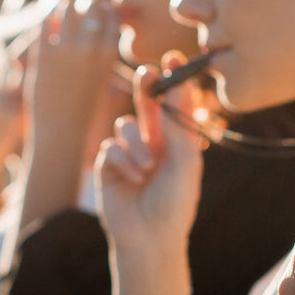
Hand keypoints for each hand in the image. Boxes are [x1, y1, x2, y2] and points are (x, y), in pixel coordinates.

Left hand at [27, 0, 121, 141]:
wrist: (61, 131)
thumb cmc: (84, 111)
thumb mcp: (103, 81)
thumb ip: (104, 58)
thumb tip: (104, 38)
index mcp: (109, 54)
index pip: (111, 16)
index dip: (104, 9)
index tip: (99, 8)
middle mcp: (90, 47)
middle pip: (91, 7)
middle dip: (86, 4)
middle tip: (81, 5)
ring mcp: (67, 49)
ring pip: (67, 10)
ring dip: (66, 8)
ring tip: (63, 10)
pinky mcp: (44, 54)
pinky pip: (45, 24)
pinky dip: (48, 21)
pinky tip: (47, 24)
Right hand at [95, 53, 204, 252]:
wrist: (149, 237)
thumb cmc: (175, 203)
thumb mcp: (185, 161)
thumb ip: (178, 124)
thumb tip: (178, 85)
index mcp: (177, 142)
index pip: (175, 104)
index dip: (174, 80)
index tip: (174, 57)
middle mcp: (155, 143)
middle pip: (147, 104)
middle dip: (146, 88)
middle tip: (149, 72)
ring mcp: (130, 152)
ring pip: (126, 126)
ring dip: (137, 144)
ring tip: (147, 168)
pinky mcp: (109, 164)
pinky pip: (112, 146)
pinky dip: (124, 160)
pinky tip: (133, 179)